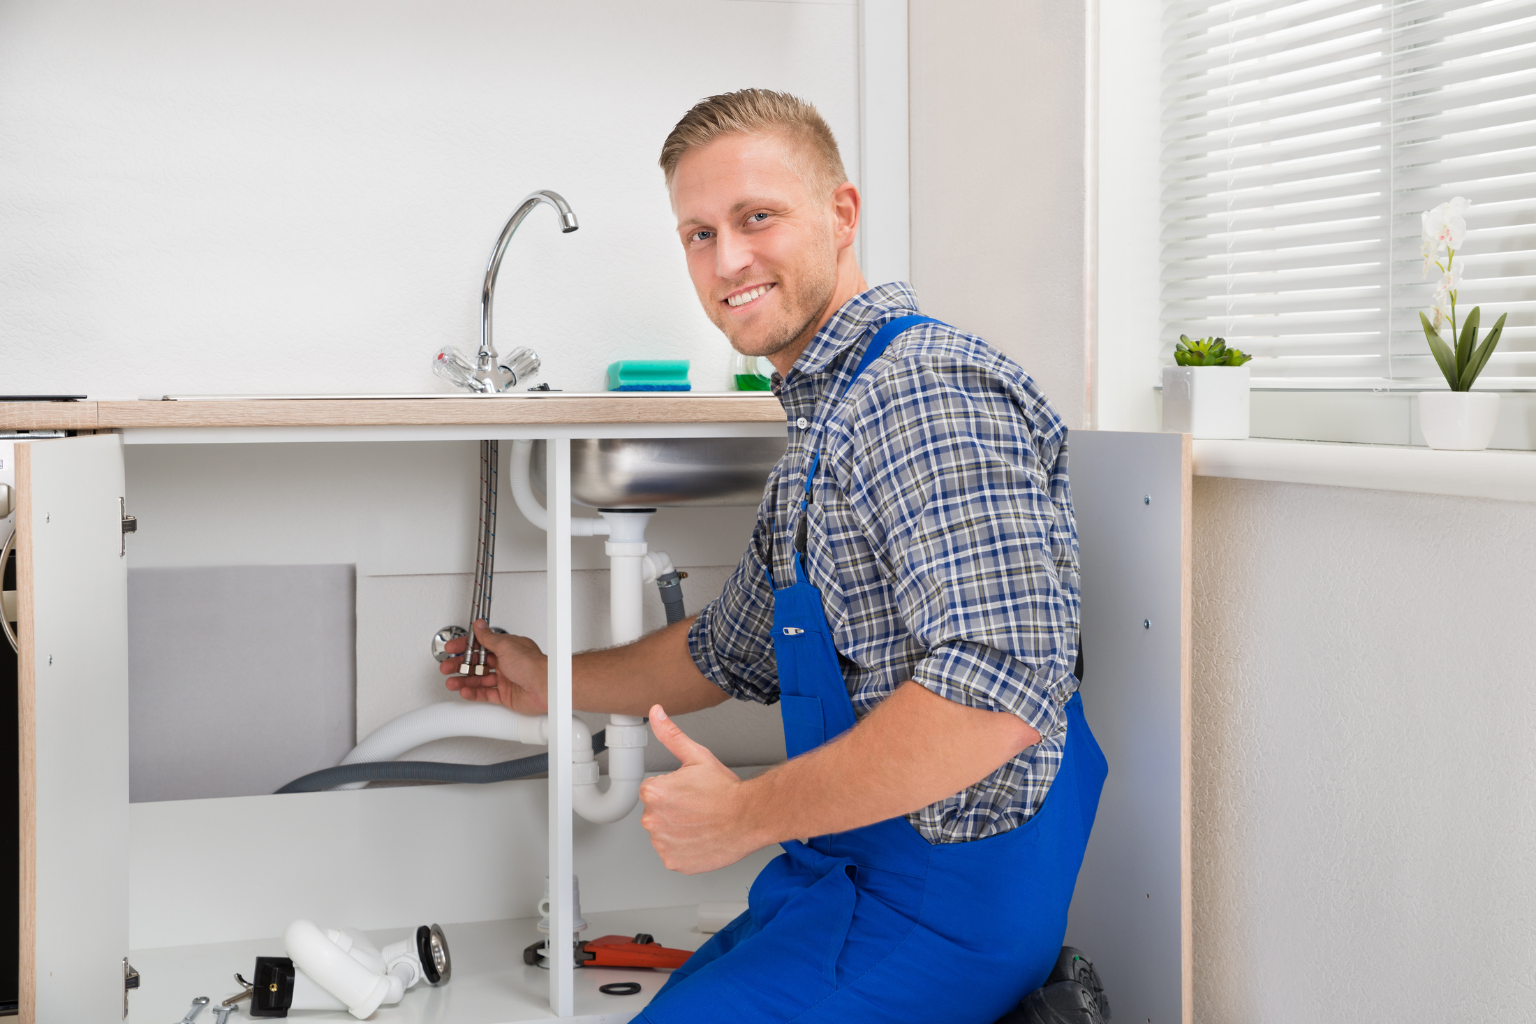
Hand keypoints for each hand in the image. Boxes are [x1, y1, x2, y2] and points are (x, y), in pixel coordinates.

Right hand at [439, 620, 549, 714]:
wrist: (546, 686)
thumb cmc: (532, 665)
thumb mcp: (506, 645)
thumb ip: (489, 637)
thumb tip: (480, 625)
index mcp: (506, 648)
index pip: (481, 645)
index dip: (465, 647)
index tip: (452, 649)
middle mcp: (506, 663)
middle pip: (477, 663)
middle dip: (460, 665)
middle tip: (447, 668)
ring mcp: (506, 679)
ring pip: (479, 680)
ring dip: (464, 681)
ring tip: (451, 682)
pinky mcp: (506, 695)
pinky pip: (486, 694)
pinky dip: (474, 693)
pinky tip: (464, 692)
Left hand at [639, 706, 762, 873]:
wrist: (751, 816)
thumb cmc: (726, 790)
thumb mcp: (697, 756)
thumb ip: (670, 734)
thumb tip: (655, 713)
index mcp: (653, 792)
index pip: (652, 791)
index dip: (673, 790)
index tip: (690, 793)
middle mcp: (652, 820)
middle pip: (656, 813)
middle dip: (673, 810)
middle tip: (698, 807)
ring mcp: (663, 844)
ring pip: (664, 834)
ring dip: (678, 830)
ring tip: (701, 823)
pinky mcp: (674, 862)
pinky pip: (673, 854)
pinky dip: (684, 849)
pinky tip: (700, 838)